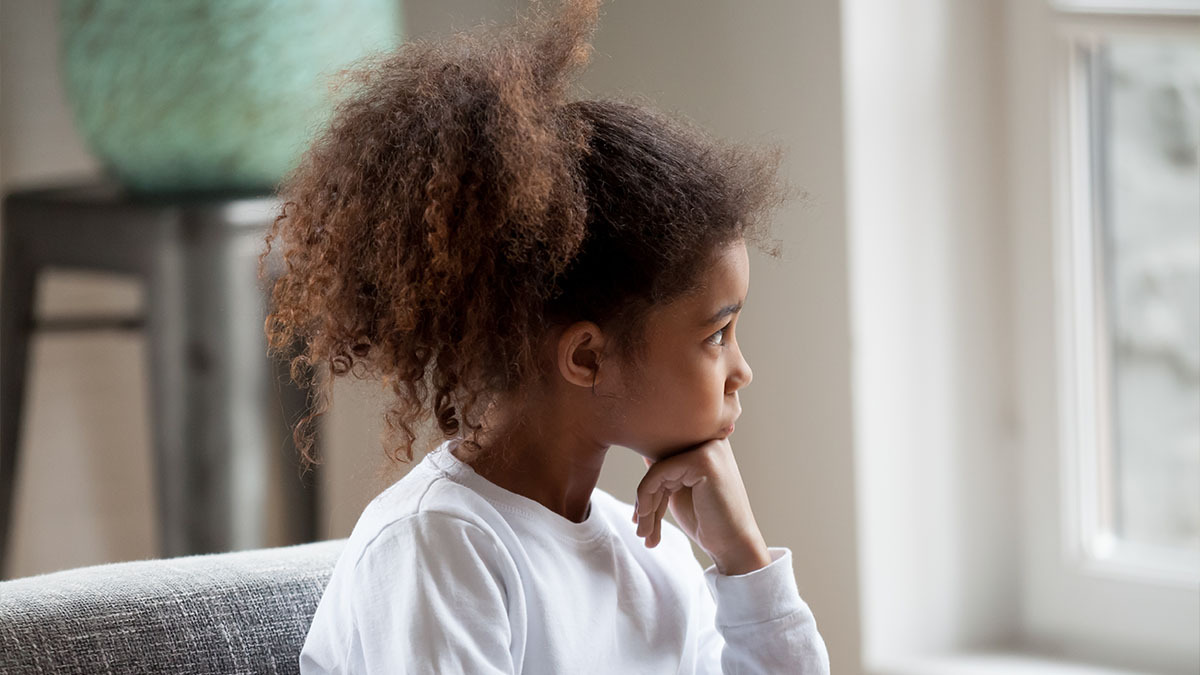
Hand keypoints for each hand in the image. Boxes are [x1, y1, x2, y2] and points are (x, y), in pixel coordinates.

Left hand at [632, 438, 770, 574]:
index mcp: (707, 442)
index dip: (647, 487)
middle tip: (641, 530)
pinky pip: (659, 472)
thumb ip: (665, 469)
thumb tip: (643, 449)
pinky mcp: (703, 460)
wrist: (733, 546)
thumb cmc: (707, 521)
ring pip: (656, 468)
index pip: (663, 455)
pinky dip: (646, 497)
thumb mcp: (678, 489)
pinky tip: (646, 520)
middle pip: (659, 461)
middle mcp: (710, 438)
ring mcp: (709, 447)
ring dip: (644, 505)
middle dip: (645, 498)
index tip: (640, 517)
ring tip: (643, 534)